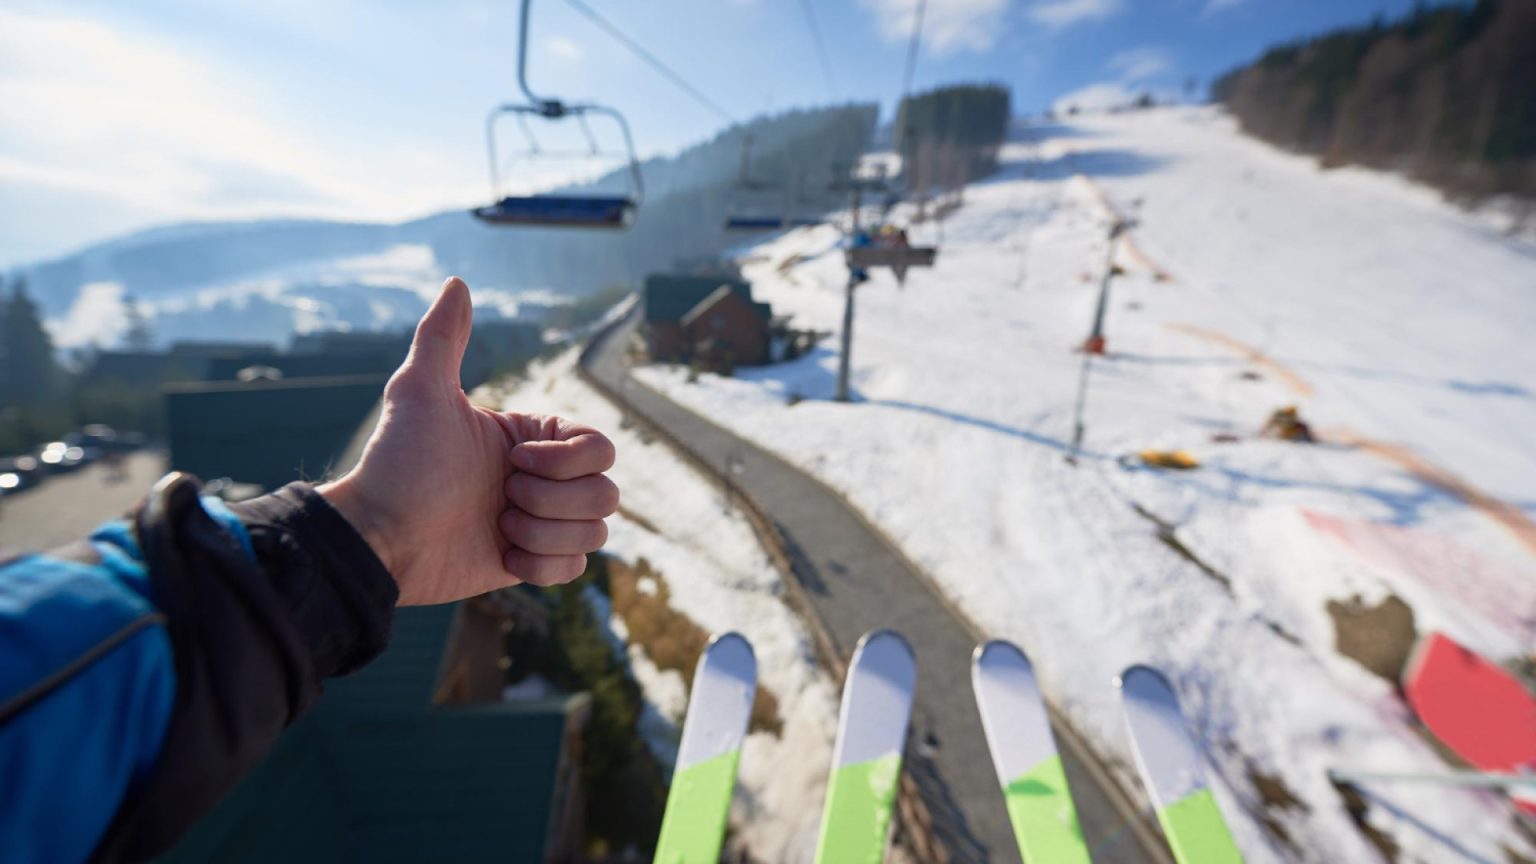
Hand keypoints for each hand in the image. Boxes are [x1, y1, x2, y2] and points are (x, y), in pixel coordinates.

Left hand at [319, 277, 617, 604]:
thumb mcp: (419, 392)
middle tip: (501, 498)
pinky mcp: (530, 564)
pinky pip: (575, 569)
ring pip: (596, 532)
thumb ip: (444, 337)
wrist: (378, 538)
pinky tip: (502, 555)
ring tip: (498, 527)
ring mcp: (539, 522)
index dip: (566, 461)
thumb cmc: (397, 464)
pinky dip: (543, 565)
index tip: (514, 461)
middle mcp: (542, 479)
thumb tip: (457, 282)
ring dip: (546, 533)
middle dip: (554, 500)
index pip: (600, 447)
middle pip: (607, 493)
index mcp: (531, 438)